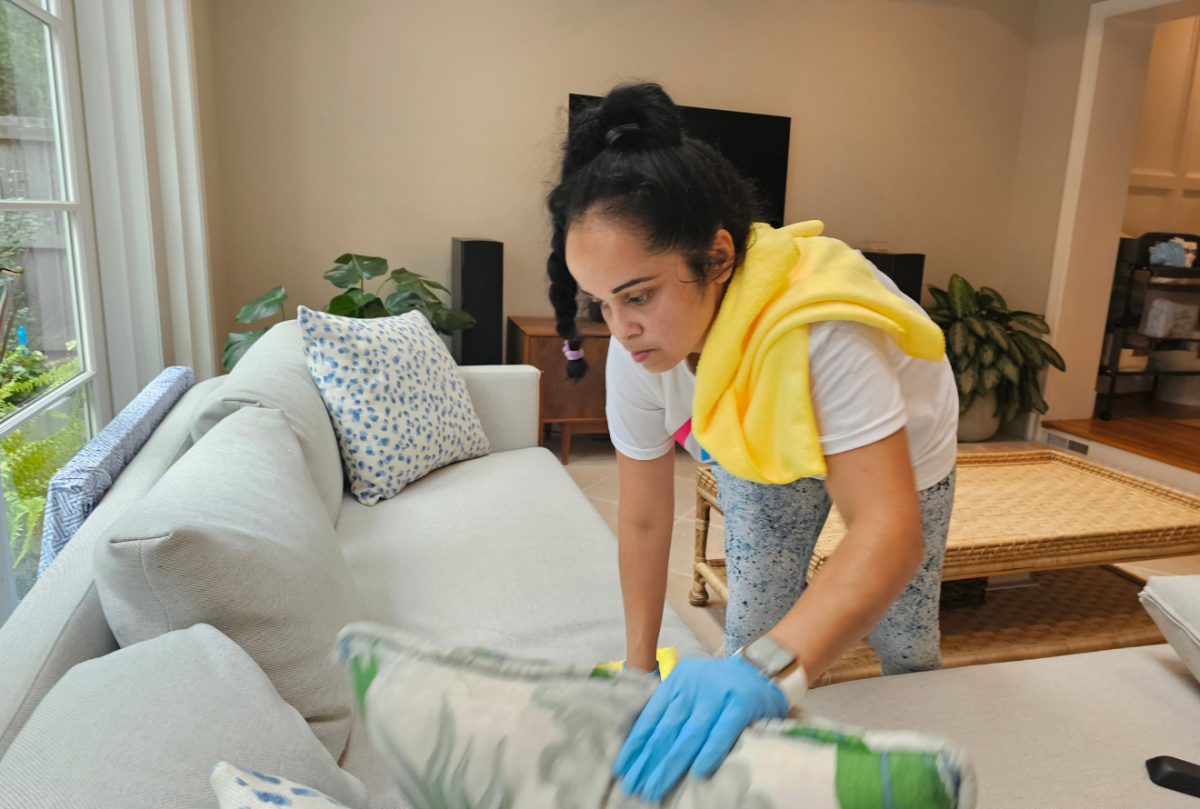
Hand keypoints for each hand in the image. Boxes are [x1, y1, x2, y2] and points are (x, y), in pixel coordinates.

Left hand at [612, 657, 787, 801]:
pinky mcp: (741, 705)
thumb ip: (671, 708)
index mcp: (676, 681)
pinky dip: (709, 753)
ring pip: (689, 735)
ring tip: (654, 788)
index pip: (651, 716)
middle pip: (666, 729)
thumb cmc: (720, 685)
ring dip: (670, 765)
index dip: (635, 745)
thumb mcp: (690, 687)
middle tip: (632, 786)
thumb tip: (643, 746)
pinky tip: (697, 773)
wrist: (761, 669)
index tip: (621, 769)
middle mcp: (693, 686)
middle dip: (647, 761)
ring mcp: (717, 695)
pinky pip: (722, 733)